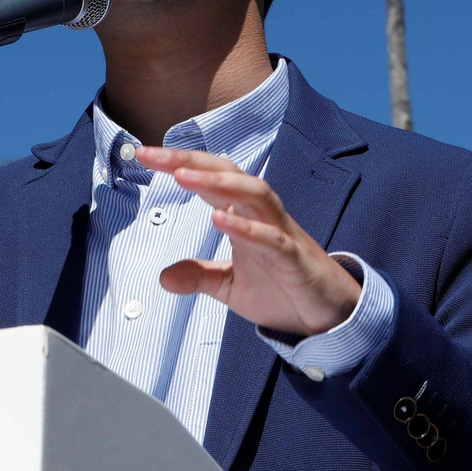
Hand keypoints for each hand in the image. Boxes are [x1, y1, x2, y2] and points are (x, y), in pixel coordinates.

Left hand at [137, 146, 361, 336]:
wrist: (329, 316)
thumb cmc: (283, 290)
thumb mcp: (231, 285)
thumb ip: (200, 276)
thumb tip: (163, 276)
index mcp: (245, 216)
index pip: (211, 178)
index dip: (179, 163)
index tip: (143, 154)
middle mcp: (263, 215)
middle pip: (230, 172)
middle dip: (192, 160)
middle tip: (153, 154)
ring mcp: (282, 233)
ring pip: (255, 193)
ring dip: (219, 182)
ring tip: (182, 176)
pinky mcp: (295, 258)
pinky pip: (273, 237)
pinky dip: (246, 227)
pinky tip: (220, 219)